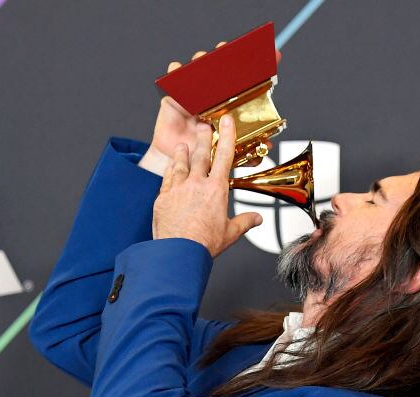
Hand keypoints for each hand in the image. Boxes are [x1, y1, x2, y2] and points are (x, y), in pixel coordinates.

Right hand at [138, 43, 281, 175]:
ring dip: (201, 61)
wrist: (183, 168)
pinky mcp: (174, 100)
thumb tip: (268, 146)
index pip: (243, 83)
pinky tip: (179, 71)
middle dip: (224, 55)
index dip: (254, 68)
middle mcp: (212, 97)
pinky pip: (172, 81)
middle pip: (219, 70)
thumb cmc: (206, 157)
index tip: (268, 56)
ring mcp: (193, 97)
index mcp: (228, 106)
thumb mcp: (230, 155)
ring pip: (197, 71)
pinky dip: (175, 73)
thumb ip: (249, 152)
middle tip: (227, 50)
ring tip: (204, 59)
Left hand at [152, 115, 262, 257]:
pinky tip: (170, 168)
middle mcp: (196, 184)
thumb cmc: (204, 244)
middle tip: (203, 126)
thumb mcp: (230, 233)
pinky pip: (167, 178)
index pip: (224, 157)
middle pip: (201, 155)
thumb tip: (257, 219)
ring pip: (180, 164)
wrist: (179, 252)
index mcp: (216, 190)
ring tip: (183, 146)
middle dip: (203, 139)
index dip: (227, 136)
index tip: (226, 122)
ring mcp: (178, 189)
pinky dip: (170, 171)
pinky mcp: (163, 197)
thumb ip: (244, 222)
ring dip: (182, 153)